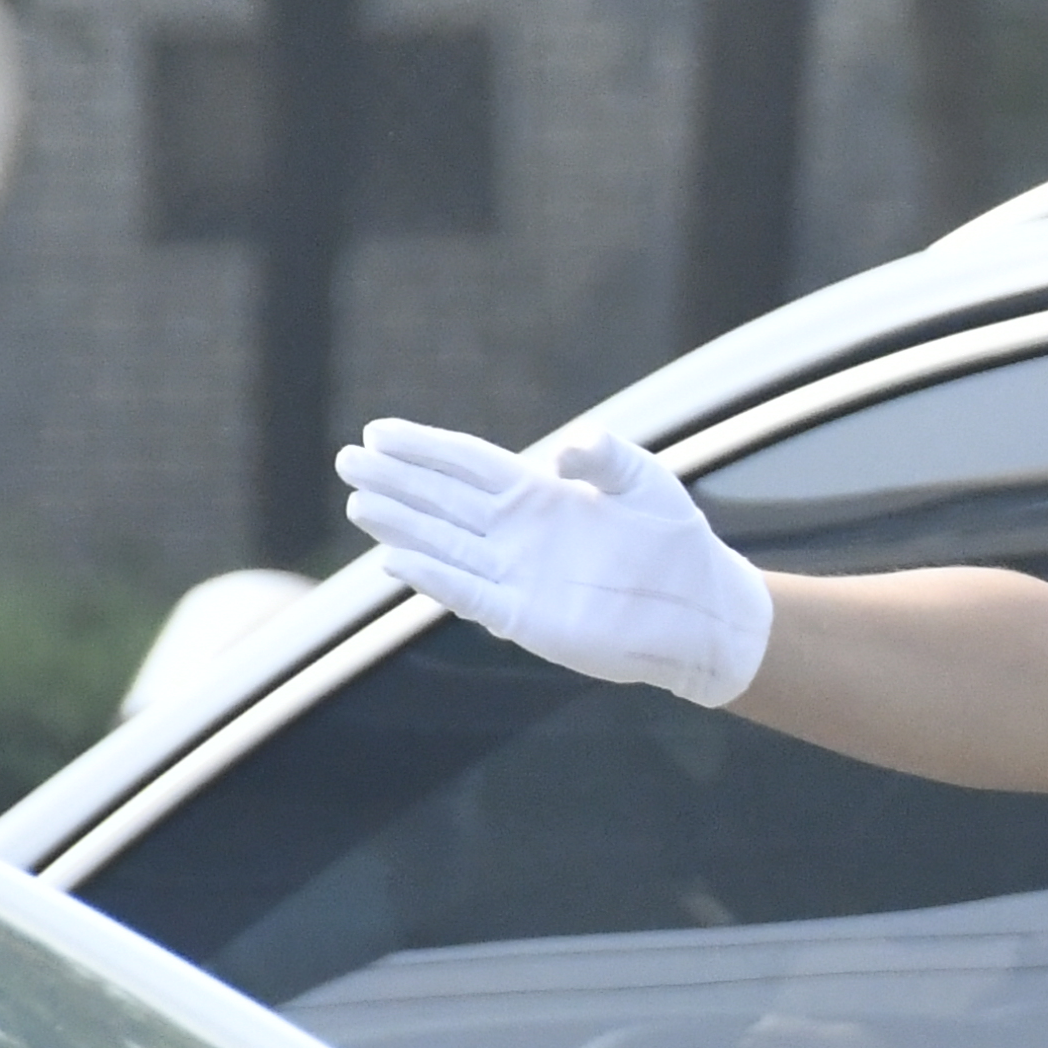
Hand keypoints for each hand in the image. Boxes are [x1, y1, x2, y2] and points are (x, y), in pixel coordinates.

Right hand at [338, 419, 772, 705]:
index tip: (378, 431)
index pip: (467, 464)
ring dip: (402, 526)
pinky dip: (434, 578)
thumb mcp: (643, 480)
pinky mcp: (525, 617)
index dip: (424, 447)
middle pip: (442, 500)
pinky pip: (469, 594)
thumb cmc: (674, 539)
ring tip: (359, 504)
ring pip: (443, 545)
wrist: (701, 607)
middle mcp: (517, 533)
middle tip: (347, 460)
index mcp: (539, 495)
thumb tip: (562, 447)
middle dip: (396, 480)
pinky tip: (397, 561)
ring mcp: (516, 575)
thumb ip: (602, 456)